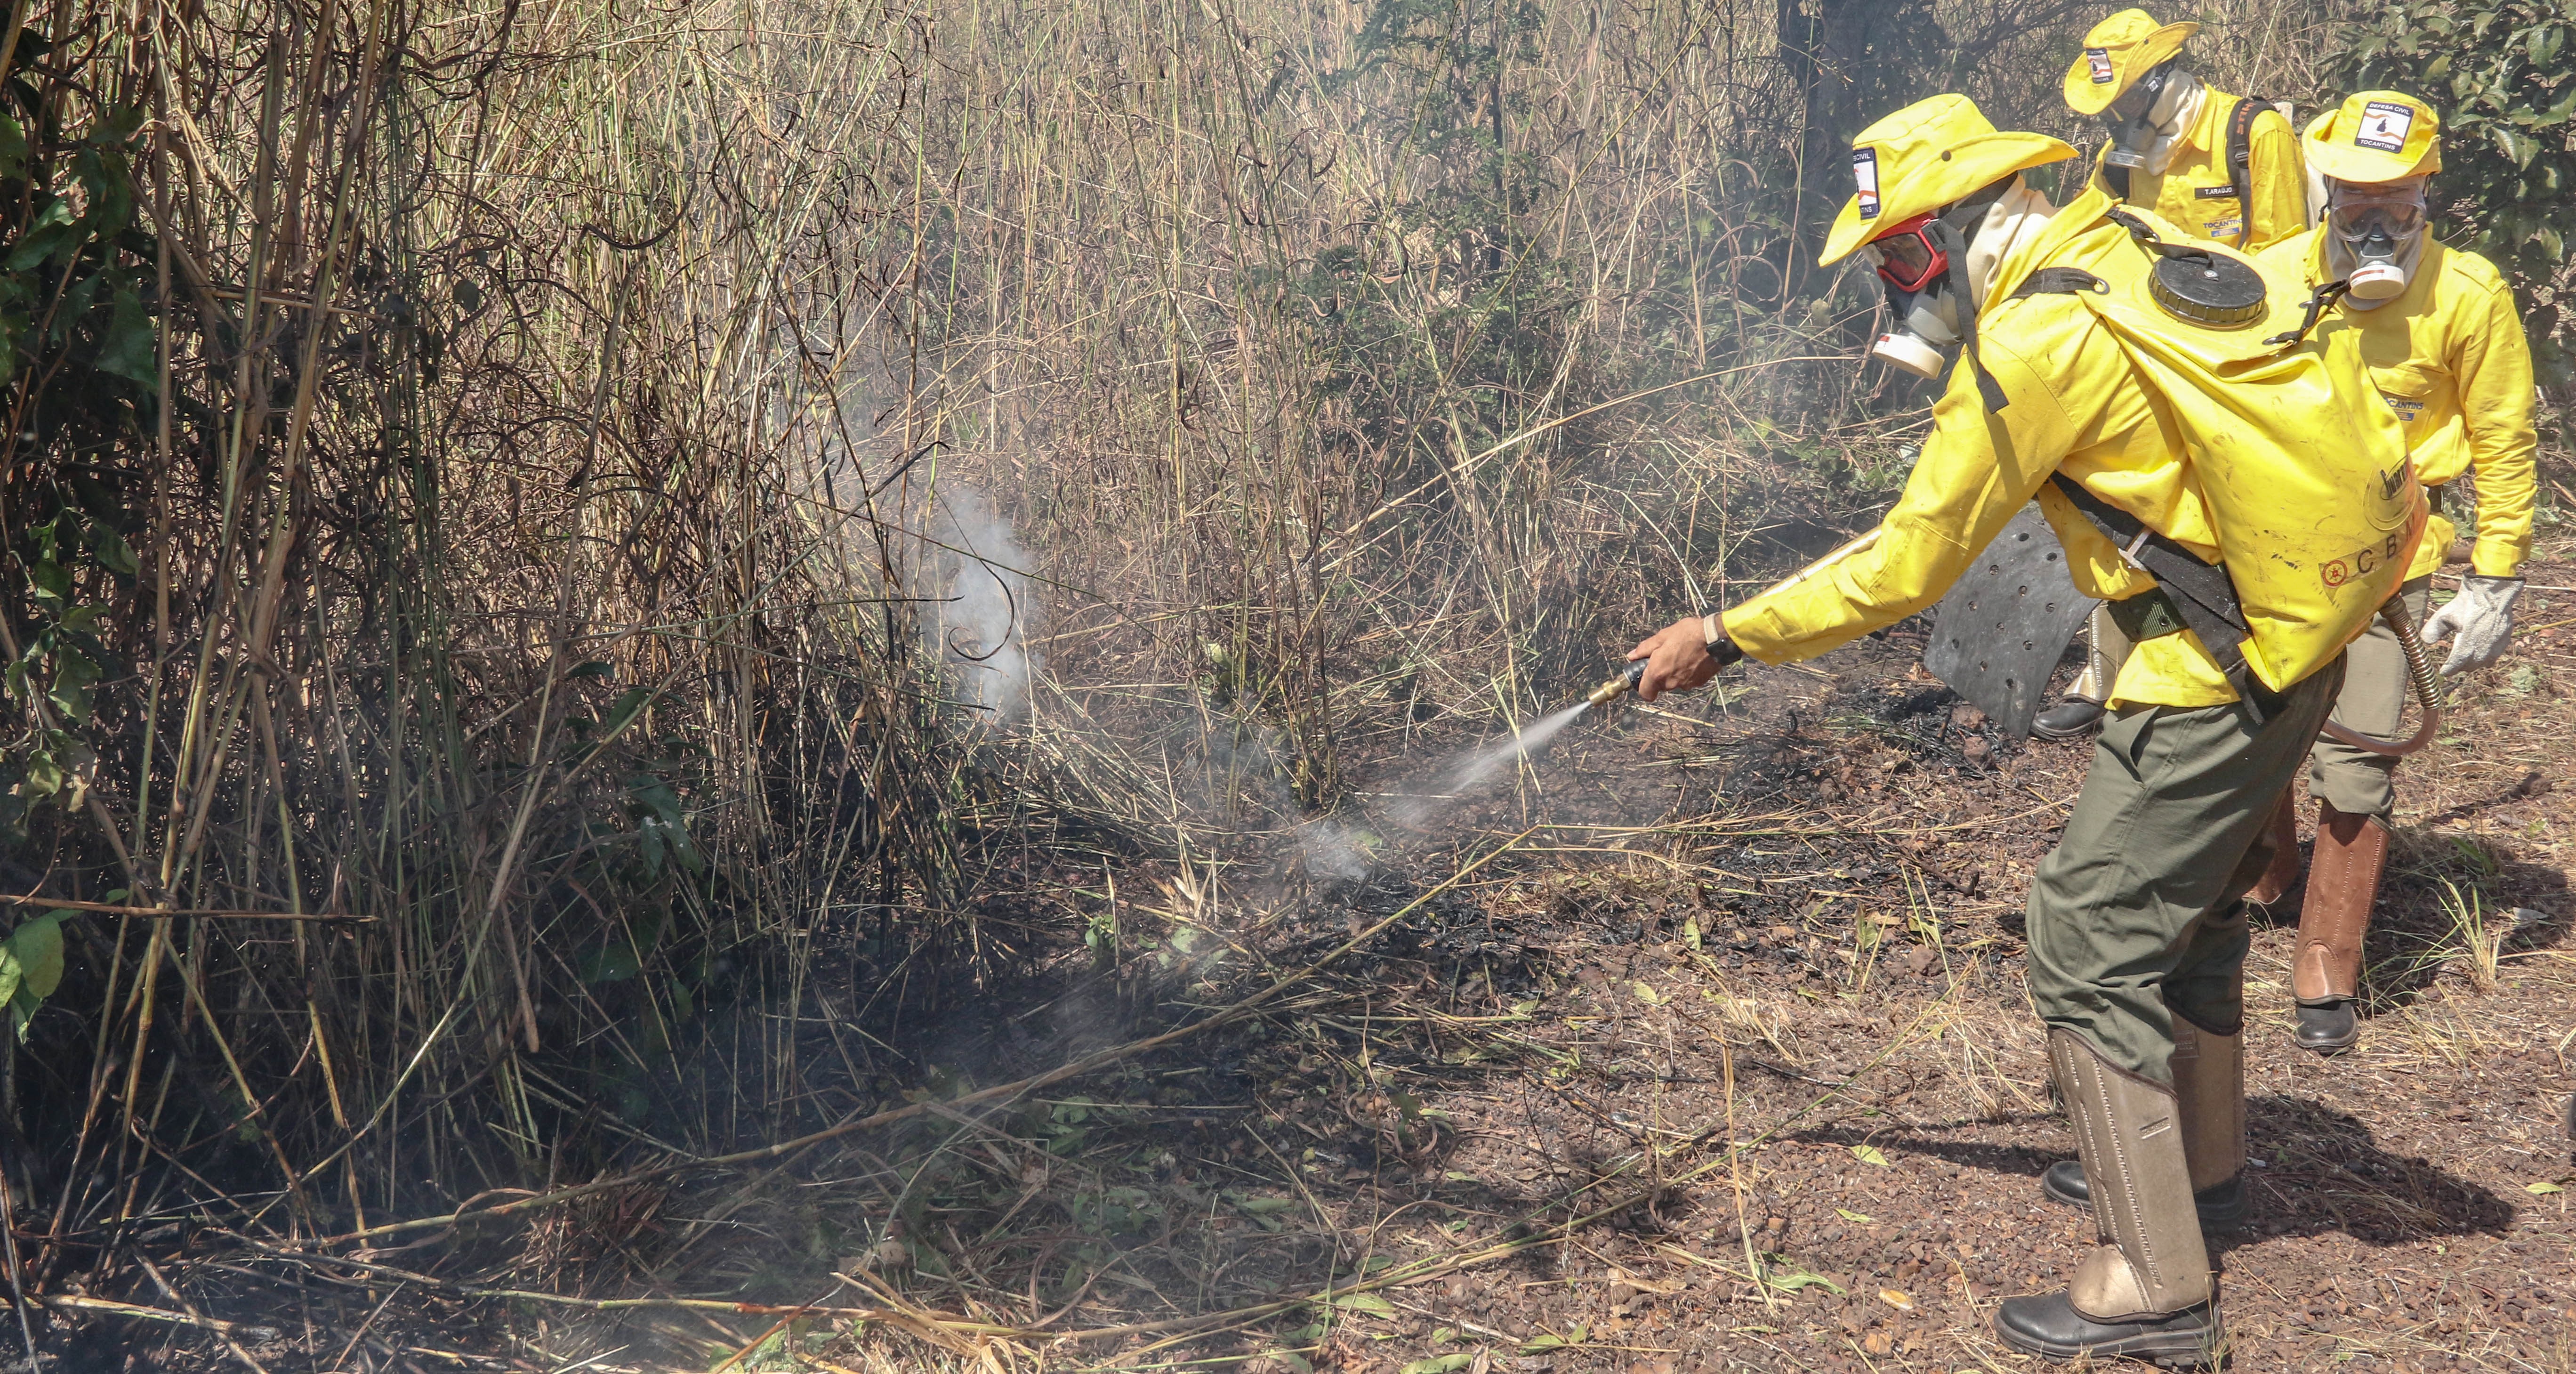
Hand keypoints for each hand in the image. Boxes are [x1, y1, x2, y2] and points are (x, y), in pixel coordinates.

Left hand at [1626, 615, 1740, 700]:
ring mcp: (1686, 684)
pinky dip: (1688, 672)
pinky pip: (1689, 680)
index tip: (1645, 676)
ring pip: (1675, 682)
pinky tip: (1693, 658)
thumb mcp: (1662, 636)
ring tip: (1682, 654)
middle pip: (1661, 686)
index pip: (1645, 693)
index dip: (1644, 686)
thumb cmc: (1689, 634)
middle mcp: (1671, 683)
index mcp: (1657, 673)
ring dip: (1675, 672)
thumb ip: (1645, 648)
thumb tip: (1633, 656)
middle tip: (1665, 657)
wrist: (1716, 638)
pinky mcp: (1699, 682)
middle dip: (1661, 674)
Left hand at [2418, 576, 2522, 675]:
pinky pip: (2494, 657)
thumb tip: (2426, 642)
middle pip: (2469, 667)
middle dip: (2460, 667)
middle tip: (2453, 665)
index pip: (2455, 665)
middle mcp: (2482, 650)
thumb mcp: (2444, 615)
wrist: (2492, 594)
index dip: (2448, 670)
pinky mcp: (2504, 642)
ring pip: (2482, 664)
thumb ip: (2433, 630)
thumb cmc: (2467, 604)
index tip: (2443, 672)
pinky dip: (2486, 658)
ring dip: (2473, 664)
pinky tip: (2480, 653)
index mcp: (2467, 645)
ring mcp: (2495, 647)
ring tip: (2465, 660)